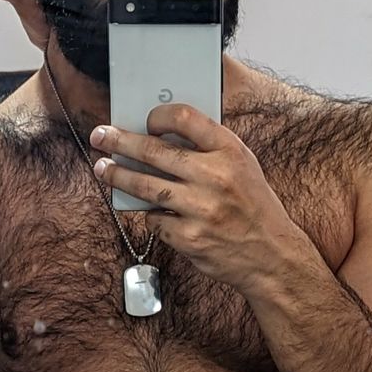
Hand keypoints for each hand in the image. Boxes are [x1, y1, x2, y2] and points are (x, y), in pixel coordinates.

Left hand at [89, 103, 301, 293]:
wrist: (271, 255)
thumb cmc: (253, 207)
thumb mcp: (243, 167)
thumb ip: (210, 150)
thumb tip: (161, 135)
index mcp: (231, 151)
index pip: (185, 118)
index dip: (158, 115)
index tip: (144, 119)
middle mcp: (215, 177)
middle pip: (154, 151)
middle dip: (120, 141)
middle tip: (100, 136)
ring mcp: (201, 209)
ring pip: (146, 187)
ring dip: (119, 176)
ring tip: (103, 169)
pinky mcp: (190, 238)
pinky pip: (155, 221)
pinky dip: (150, 215)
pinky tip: (150, 211)